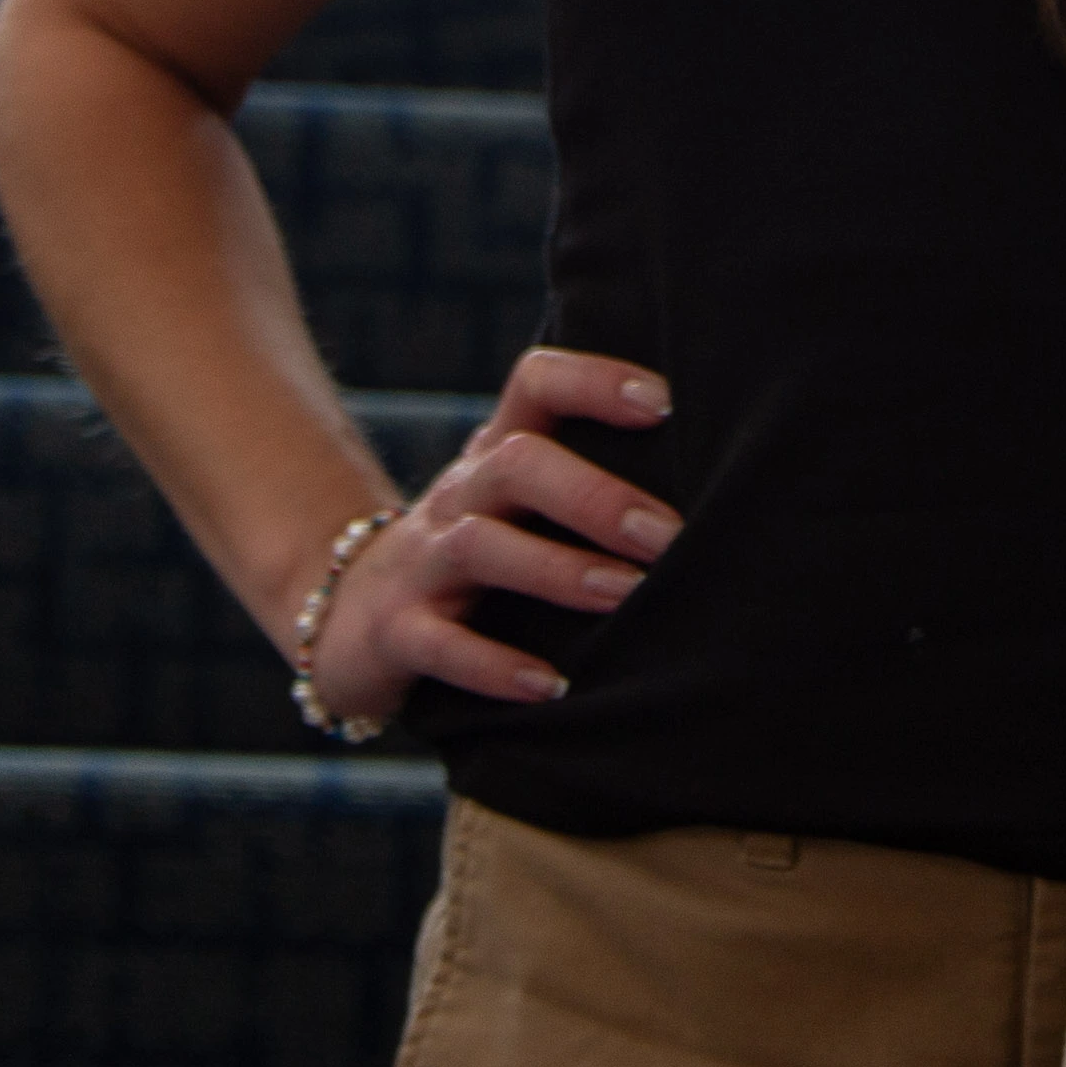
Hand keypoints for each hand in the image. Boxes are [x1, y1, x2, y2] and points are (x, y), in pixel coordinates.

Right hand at [291, 345, 681, 721]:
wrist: (346, 617)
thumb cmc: (475, 557)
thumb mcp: (515, 505)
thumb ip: (586, 481)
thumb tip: (719, 482)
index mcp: (495, 455)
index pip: (535, 384)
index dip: (594, 381)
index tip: (665, 402)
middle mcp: (459, 498)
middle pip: (517, 465)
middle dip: (594, 496)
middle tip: (668, 535)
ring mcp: (422, 564)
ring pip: (481, 547)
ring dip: (560, 570)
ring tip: (628, 594)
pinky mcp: (396, 633)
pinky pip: (440, 646)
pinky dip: (494, 666)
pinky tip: (549, 685)